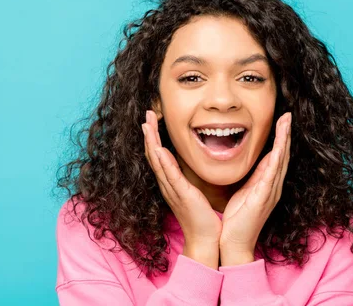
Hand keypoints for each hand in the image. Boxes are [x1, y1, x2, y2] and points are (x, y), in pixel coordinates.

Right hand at [142, 110, 221, 264]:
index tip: (153, 118)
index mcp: (170, 181)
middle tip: (147, 113)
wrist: (205, 238)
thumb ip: (187, 175)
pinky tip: (159, 149)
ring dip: (151, 141)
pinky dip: (163, 162)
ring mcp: (172, 189)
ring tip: (147, 124)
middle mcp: (167, 184)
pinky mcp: (181, 195)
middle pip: (153, 154)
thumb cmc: (202, 215)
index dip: (154, 136)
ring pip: (157, 161)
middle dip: (150, 133)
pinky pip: (170, 175)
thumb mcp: (192, 189)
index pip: (158, 154)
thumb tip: (187, 161)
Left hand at [219, 112, 291, 260]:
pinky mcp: (263, 198)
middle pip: (283, 154)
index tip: (281, 119)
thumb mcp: (243, 191)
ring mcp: (270, 192)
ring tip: (286, 122)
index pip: (276, 155)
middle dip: (286, 133)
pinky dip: (277, 159)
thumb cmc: (236, 219)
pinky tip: (279, 147)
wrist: (234, 242)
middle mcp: (272, 186)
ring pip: (280, 160)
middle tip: (288, 114)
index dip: (280, 137)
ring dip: (284, 141)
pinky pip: (272, 175)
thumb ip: (249, 177)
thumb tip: (250, 162)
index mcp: (266, 183)